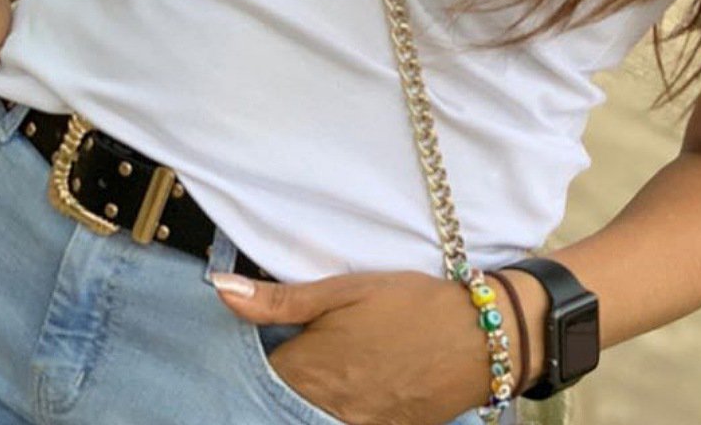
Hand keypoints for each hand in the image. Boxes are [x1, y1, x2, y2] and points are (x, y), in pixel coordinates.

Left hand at [211, 267, 504, 424]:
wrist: (479, 338)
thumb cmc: (411, 305)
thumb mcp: (347, 289)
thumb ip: (280, 298)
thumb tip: (220, 289)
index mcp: (307, 370)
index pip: (252, 380)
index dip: (251, 361)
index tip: (259, 344)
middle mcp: (321, 409)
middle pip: (276, 406)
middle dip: (279, 382)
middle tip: (301, 355)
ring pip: (305, 417)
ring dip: (304, 400)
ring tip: (329, 369)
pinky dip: (333, 410)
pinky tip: (350, 388)